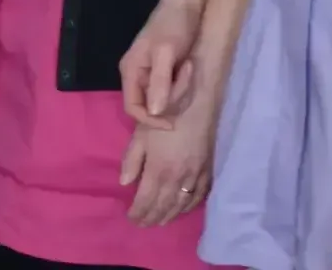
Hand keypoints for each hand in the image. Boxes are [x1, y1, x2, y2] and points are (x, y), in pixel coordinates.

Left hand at [117, 92, 213, 227]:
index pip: (145, 200)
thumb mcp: (141, 134)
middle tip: (142, 225)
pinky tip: (182, 210)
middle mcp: (177, 180)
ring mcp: (194, 179)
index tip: (130, 218)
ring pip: (180, 206)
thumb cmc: (165, 116)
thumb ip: (132, 160)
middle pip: (163, 207)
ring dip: (168, 217)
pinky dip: (187, 208)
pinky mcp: (207, 173)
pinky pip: (198, 198)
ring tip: (159, 222)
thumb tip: (124, 184)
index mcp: (158, 171)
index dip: (137, 212)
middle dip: (151, 218)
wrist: (197, 105)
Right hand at [120, 0, 199, 127]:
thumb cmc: (172, 25)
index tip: (173, 124)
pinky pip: (172, 91)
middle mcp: (136, 76)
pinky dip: (182, 85)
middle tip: (186, 74)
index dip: (150, 120)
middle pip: (151, 106)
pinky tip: (187, 67)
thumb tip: (153, 112)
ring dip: (180, 89)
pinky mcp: (164, 73)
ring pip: (164, 100)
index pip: (132, 108)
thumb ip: (159, 82)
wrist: (186, 5)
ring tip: (188, 66)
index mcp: (130, 71)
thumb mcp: (166, 52)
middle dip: (172, 98)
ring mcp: (150, 75)